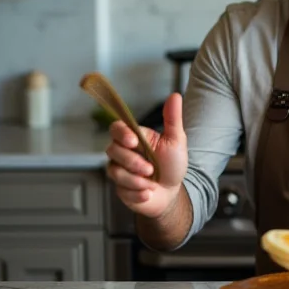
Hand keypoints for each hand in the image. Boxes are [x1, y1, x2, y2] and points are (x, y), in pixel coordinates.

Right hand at [105, 93, 187, 218]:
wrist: (172, 191)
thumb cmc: (173, 164)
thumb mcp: (176, 140)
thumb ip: (173, 119)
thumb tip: (175, 95)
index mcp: (135, 138)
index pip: (116, 129)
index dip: (121, 134)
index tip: (133, 142)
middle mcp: (122, 152)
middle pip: (112, 150)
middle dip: (133, 162)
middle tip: (151, 169)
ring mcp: (118, 170)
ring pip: (115, 172)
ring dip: (136, 180)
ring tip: (152, 182)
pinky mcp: (119, 188)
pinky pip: (121, 190)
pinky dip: (138, 193)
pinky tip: (148, 193)